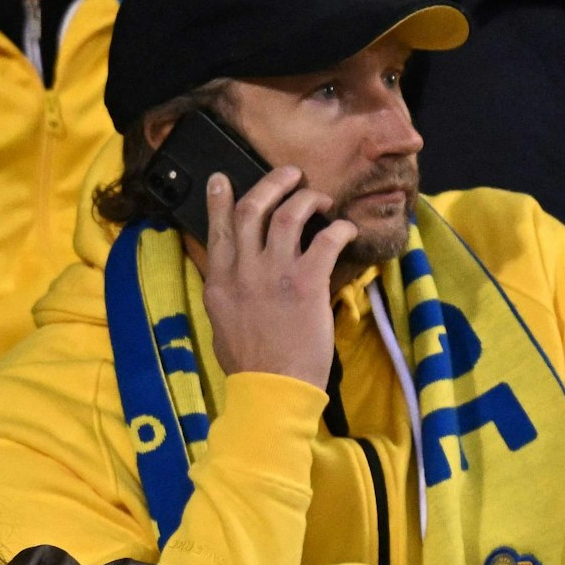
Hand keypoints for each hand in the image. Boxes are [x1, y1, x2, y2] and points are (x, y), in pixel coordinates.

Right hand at [200, 166, 358, 389]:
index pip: (218, 229)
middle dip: (273, 183)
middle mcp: (243, 271)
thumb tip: (233, 274)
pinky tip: (346, 229)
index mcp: (220, 283)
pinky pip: (327, 238)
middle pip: (253, 208)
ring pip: (290, 212)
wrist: (272, 389)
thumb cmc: (250, 365)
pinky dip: (340, 227)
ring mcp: (275, 274)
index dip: (220, 199)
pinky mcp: (307, 282)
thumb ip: (227, 292)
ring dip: (307, 197)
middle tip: (290, 175)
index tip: (221, 179)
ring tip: (320, 197)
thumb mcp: (222, 324)